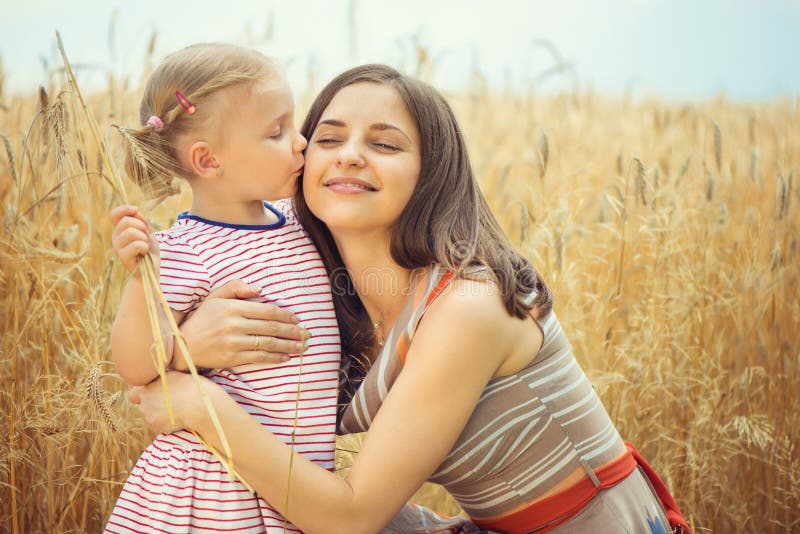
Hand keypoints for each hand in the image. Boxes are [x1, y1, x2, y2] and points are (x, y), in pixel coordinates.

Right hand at [110, 205, 158, 274]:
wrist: (151, 269)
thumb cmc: (149, 250)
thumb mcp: (147, 232)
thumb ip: (141, 222)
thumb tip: (136, 211)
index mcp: (120, 230)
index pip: (114, 214)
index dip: (124, 209)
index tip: (136, 209)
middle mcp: (116, 237)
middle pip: (126, 221)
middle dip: (141, 226)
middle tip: (146, 236)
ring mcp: (118, 248)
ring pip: (130, 232)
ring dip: (144, 237)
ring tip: (145, 244)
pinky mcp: (123, 257)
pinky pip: (136, 245)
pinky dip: (145, 246)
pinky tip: (144, 252)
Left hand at [127, 371, 218, 432]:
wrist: (198, 405)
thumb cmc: (190, 386)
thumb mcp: (172, 375)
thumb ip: (159, 379)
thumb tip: (156, 378)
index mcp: (145, 389)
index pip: (132, 395)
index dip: (140, 396)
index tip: (152, 394)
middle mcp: (144, 404)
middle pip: (142, 406)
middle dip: (151, 405)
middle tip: (167, 402)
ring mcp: (149, 418)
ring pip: (150, 416)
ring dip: (158, 414)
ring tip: (175, 410)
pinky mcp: (157, 429)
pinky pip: (158, 426)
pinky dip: (165, 424)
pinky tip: (177, 418)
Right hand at [173, 279, 308, 369]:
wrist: (182, 346)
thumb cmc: (202, 319)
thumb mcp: (214, 297)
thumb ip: (236, 287)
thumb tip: (260, 289)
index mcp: (232, 307)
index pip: (266, 310)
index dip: (285, 315)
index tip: (297, 319)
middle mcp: (234, 324)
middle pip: (271, 328)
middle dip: (292, 332)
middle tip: (307, 334)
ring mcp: (233, 342)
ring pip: (268, 343)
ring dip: (289, 346)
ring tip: (302, 347)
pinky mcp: (232, 358)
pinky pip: (259, 357)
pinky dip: (275, 357)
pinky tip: (286, 357)